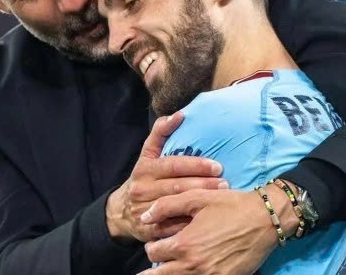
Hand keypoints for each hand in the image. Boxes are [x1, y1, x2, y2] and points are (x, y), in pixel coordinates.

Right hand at [106, 112, 228, 242]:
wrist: (120, 211)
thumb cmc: (143, 178)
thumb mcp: (147, 155)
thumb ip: (161, 133)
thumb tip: (179, 115)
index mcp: (144, 169)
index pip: (173, 165)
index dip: (196, 165)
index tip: (217, 166)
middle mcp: (142, 189)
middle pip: (177, 186)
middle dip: (203, 184)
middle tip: (225, 183)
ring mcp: (145, 211)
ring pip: (176, 207)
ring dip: (200, 203)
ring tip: (221, 198)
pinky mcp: (149, 230)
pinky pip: (172, 227)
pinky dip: (190, 223)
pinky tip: (207, 220)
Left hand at [137, 185, 299, 274]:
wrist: (266, 219)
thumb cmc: (230, 205)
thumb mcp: (196, 198)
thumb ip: (166, 206)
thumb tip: (144, 217)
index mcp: (183, 245)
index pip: (152, 253)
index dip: (152, 246)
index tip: (158, 242)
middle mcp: (193, 265)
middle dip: (157, 266)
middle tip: (162, 257)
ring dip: (173, 272)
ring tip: (176, 264)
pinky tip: (194, 269)